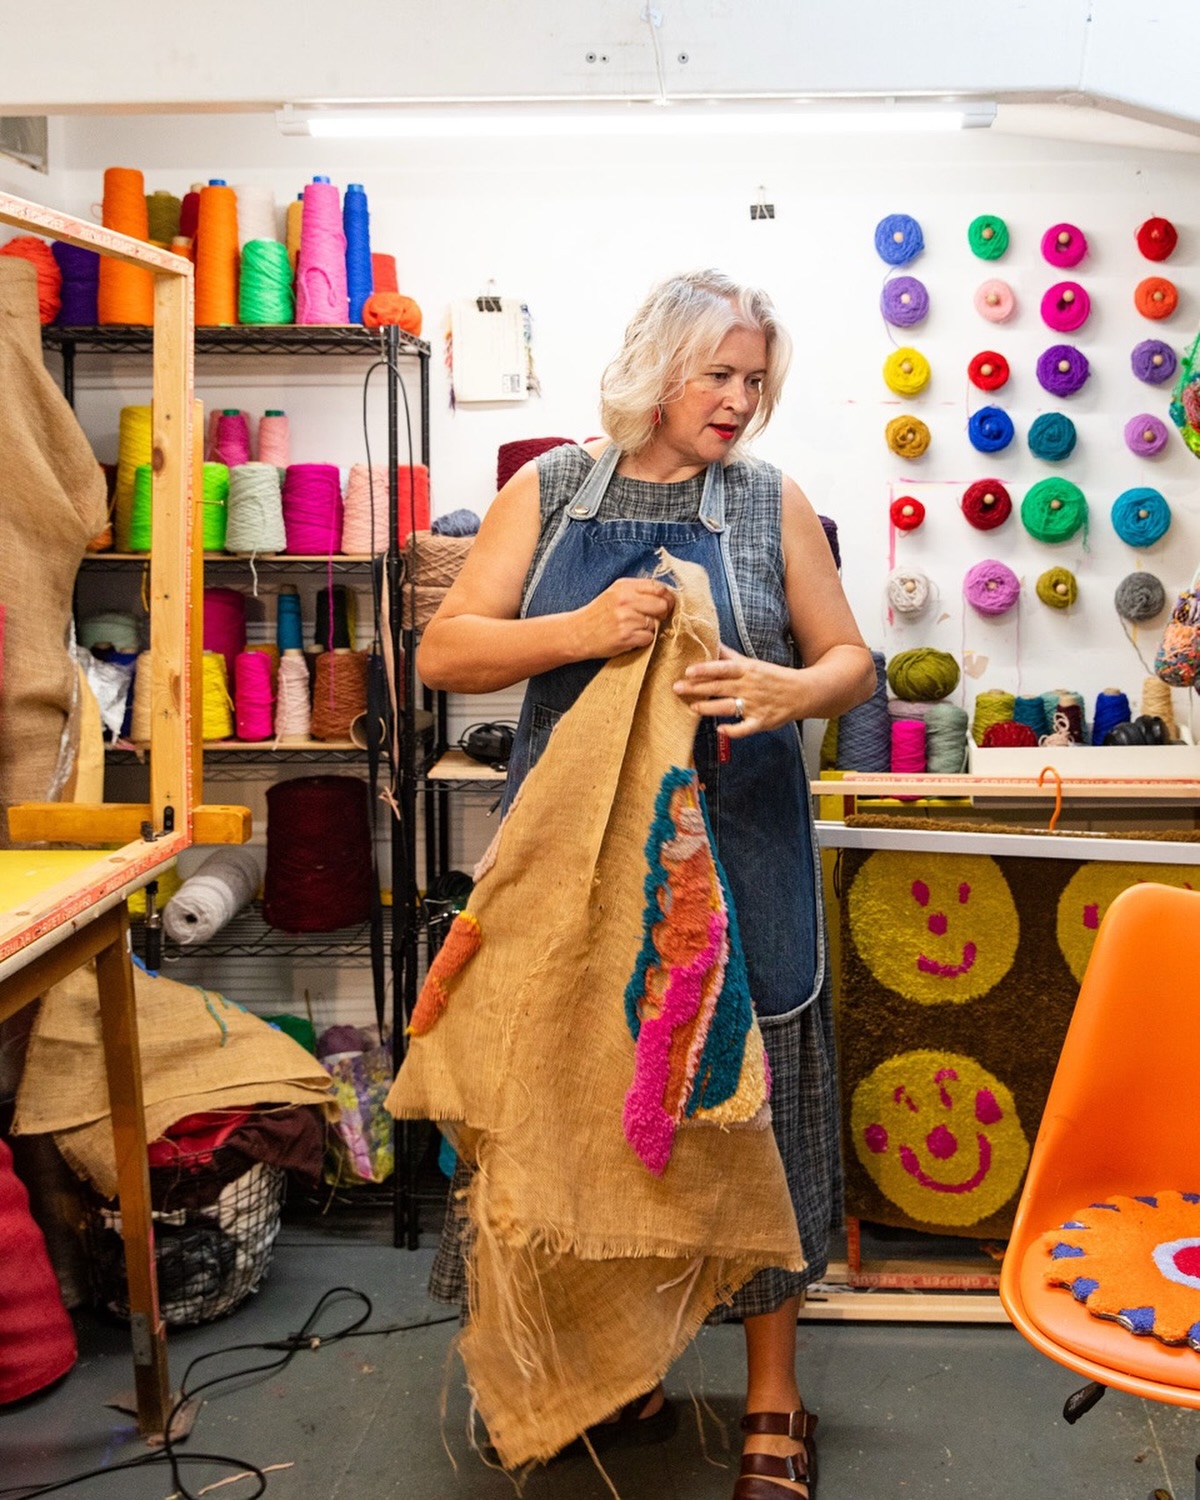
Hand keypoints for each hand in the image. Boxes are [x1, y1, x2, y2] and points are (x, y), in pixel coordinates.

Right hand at [570, 578, 674, 659]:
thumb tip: (665, 596)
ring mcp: (626, 618)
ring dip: (648, 629)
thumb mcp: (615, 594)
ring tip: (632, 628)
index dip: (667, 597)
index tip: (666, 604)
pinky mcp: (626, 636)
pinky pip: (648, 638)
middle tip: (652, 619)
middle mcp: (626, 600)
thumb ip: (638, 591)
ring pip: (655, 624)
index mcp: (624, 586)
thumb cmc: (599, 614)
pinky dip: (642, 640)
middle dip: (662, 614)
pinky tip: (629, 637)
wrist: (577, 632)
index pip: (658, 587)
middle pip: (662, 605)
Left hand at [673, 643, 800, 736]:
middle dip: (697, 688)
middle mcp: (749, 687)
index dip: (706, 669)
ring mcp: (755, 705)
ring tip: (693, 707)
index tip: (688, 670)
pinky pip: (746, 728)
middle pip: (720, 687)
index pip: (723, 668)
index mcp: (747, 671)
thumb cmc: (773, 677)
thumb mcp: (752, 663)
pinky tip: (721, 730)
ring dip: (710, 708)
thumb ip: (730, 656)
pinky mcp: (761, 721)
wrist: (802, 692)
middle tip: (677, 688)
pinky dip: (734, 730)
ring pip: (728, 707)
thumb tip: (711, 642)